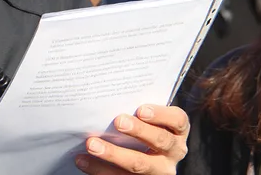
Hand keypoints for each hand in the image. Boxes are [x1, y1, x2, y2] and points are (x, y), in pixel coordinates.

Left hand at [75, 105, 189, 174]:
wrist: (144, 155)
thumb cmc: (142, 127)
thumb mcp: (146, 118)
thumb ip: (135, 109)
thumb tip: (106, 93)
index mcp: (177, 130)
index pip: (178, 120)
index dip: (161, 115)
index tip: (141, 109)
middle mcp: (173, 151)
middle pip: (161, 141)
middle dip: (139, 131)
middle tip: (118, 122)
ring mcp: (160, 170)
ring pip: (140, 165)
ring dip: (114, 154)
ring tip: (91, 144)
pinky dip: (99, 169)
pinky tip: (82, 160)